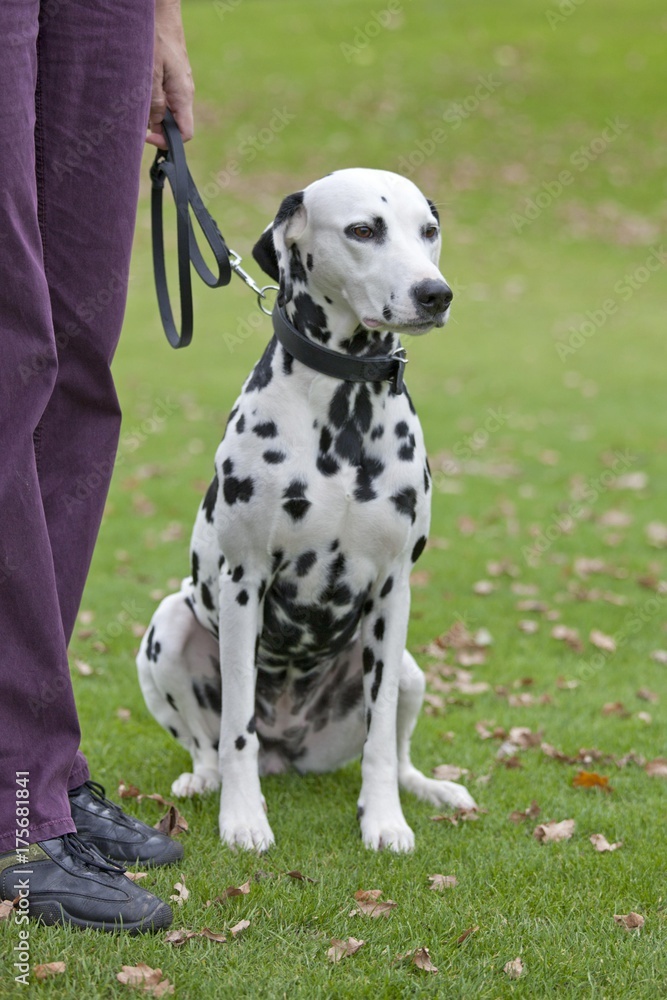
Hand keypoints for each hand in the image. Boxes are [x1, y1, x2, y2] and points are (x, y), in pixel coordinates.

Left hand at [146, 0, 193, 147]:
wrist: (161, 11)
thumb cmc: (155, 37)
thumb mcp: (150, 73)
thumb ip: (154, 102)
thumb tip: (155, 125)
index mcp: (183, 95)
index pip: (185, 134)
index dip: (167, 141)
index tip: (146, 136)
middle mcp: (184, 93)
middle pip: (174, 124)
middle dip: (155, 128)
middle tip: (135, 122)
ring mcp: (179, 84)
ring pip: (167, 110)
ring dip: (151, 112)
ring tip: (134, 104)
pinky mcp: (172, 76)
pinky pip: (164, 96)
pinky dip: (151, 100)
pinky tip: (138, 91)